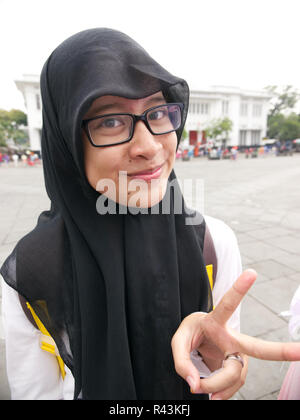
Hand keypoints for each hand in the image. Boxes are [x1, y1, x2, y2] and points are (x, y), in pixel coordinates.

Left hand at [171, 269, 299, 399]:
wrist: (200, 343)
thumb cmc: (193, 334)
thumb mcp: (179, 342)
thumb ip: (182, 362)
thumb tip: (195, 385)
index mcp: (216, 321)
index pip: (227, 305)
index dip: (239, 289)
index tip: (252, 272)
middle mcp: (234, 338)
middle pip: (258, 347)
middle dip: (282, 350)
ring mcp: (240, 355)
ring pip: (234, 376)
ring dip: (213, 385)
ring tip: (198, 387)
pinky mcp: (240, 370)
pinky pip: (232, 387)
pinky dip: (219, 392)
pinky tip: (214, 393)